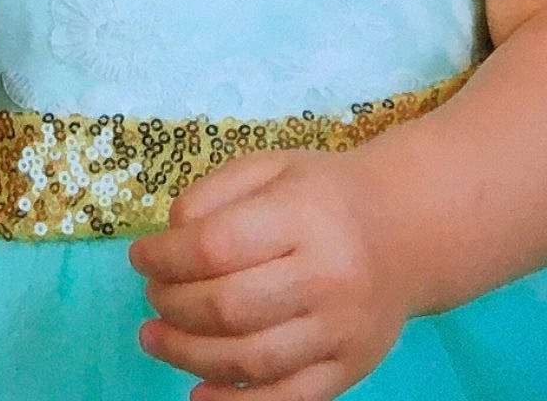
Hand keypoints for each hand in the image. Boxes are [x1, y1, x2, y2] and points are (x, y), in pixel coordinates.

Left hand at [127, 145, 411, 400]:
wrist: (407, 229)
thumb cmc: (324, 195)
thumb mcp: (270, 168)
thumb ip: (214, 193)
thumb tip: (168, 239)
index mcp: (303, 214)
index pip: (215, 246)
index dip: (164, 257)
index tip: (140, 258)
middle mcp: (326, 275)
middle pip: (227, 307)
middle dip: (173, 306)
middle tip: (152, 297)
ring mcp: (340, 330)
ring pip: (250, 360)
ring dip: (188, 355)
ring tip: (156, 337)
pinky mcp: (349, 369)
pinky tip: (196, 394)